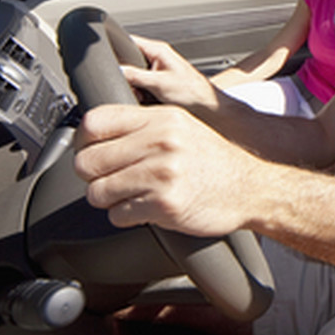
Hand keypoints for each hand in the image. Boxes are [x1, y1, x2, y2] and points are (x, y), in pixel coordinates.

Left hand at [73, 104, 259, 236]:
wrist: (250, 188)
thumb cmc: (212, 160)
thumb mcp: (181, 126)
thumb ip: (141, 126)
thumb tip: (92, 133)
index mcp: (161, 118)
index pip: (95, 122)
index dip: (84, 141)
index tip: (90, 151)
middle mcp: (161, 142)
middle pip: (88, 161)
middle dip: (93, 176)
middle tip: (110, 179)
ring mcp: (162, 174)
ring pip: (98, 192)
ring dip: (108, 199)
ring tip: (130, 195)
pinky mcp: (164, 205)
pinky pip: (118, 215)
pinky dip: (126, 216)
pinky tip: (146, 208)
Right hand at [122, 35, 218, 113]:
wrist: (210, 110)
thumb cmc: (195, 94)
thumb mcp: (160, 83)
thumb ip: (137, 75)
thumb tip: (117, 71)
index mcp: (159, 50)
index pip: (129, 40)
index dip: (115, 48)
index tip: (107, 59)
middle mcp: (157, 58)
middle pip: (128, 61)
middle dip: (123, 74)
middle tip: (132, 86)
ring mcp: (157, 72)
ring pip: (132, 76)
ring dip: (132, 87)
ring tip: (143, 95)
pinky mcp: (158, 85)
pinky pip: (139, 87)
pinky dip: (138, 94)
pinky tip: (146, 101)